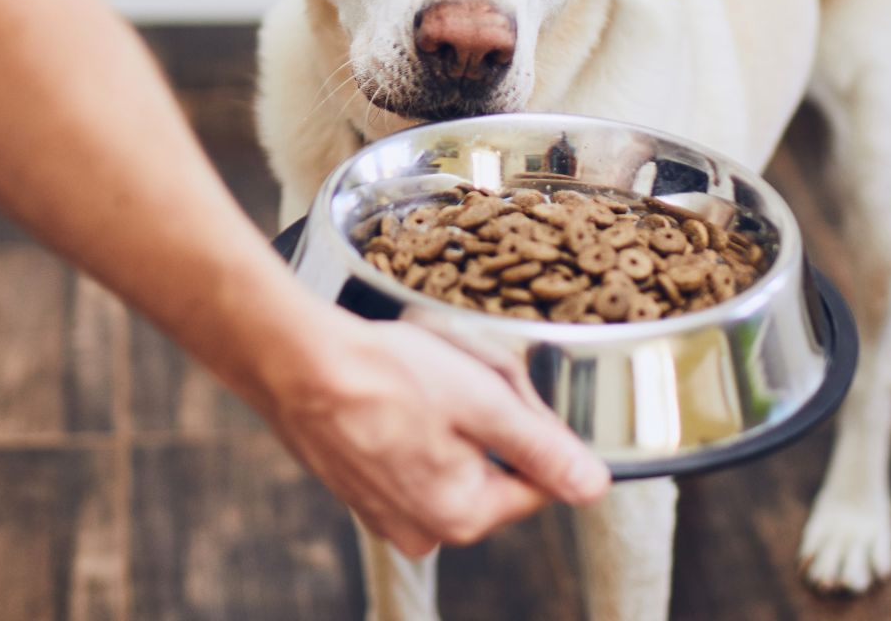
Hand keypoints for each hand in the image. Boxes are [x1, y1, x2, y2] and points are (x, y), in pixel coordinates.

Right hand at [258, 307, 610, 556]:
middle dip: (489, 421)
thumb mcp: (484, 402)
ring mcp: (385, 512)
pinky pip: (410, 456)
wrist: (295, 361)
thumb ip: (543, 449)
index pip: (538, 482)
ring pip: (453, 459)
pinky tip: (396, 390)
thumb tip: (594, 487)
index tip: (506, 390)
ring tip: (422, 379)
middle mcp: (422, 529)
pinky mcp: (358, 487)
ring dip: (451, 419)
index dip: (534, 429)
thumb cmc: (386, 375)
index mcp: (462, 516)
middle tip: (461, 375)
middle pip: (494, 470)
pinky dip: (412, 423)